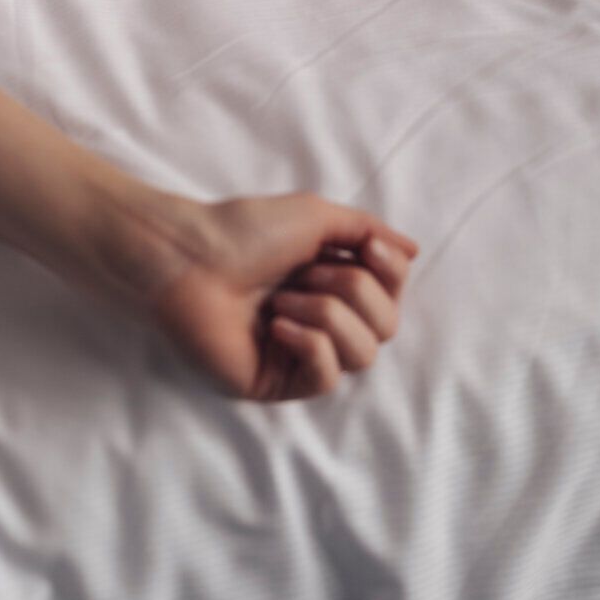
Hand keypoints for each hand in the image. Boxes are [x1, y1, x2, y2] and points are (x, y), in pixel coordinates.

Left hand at [139, 192, 420, 402]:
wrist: (187, 259)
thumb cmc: (242, 232)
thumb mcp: (316, 216)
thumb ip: (367, 231)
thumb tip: (412, 249)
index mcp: (331, 282)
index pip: (392, 294)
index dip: (391, 274)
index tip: (370, 249)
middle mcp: (322, 320)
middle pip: (385, 326)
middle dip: (352, 291)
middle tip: (305, 273)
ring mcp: (299, 354)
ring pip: (362, 355)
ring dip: (327, 316)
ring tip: (282, 300)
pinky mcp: (276, 382)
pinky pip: (325, 378)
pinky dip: (309, 345)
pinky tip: (275, 327)